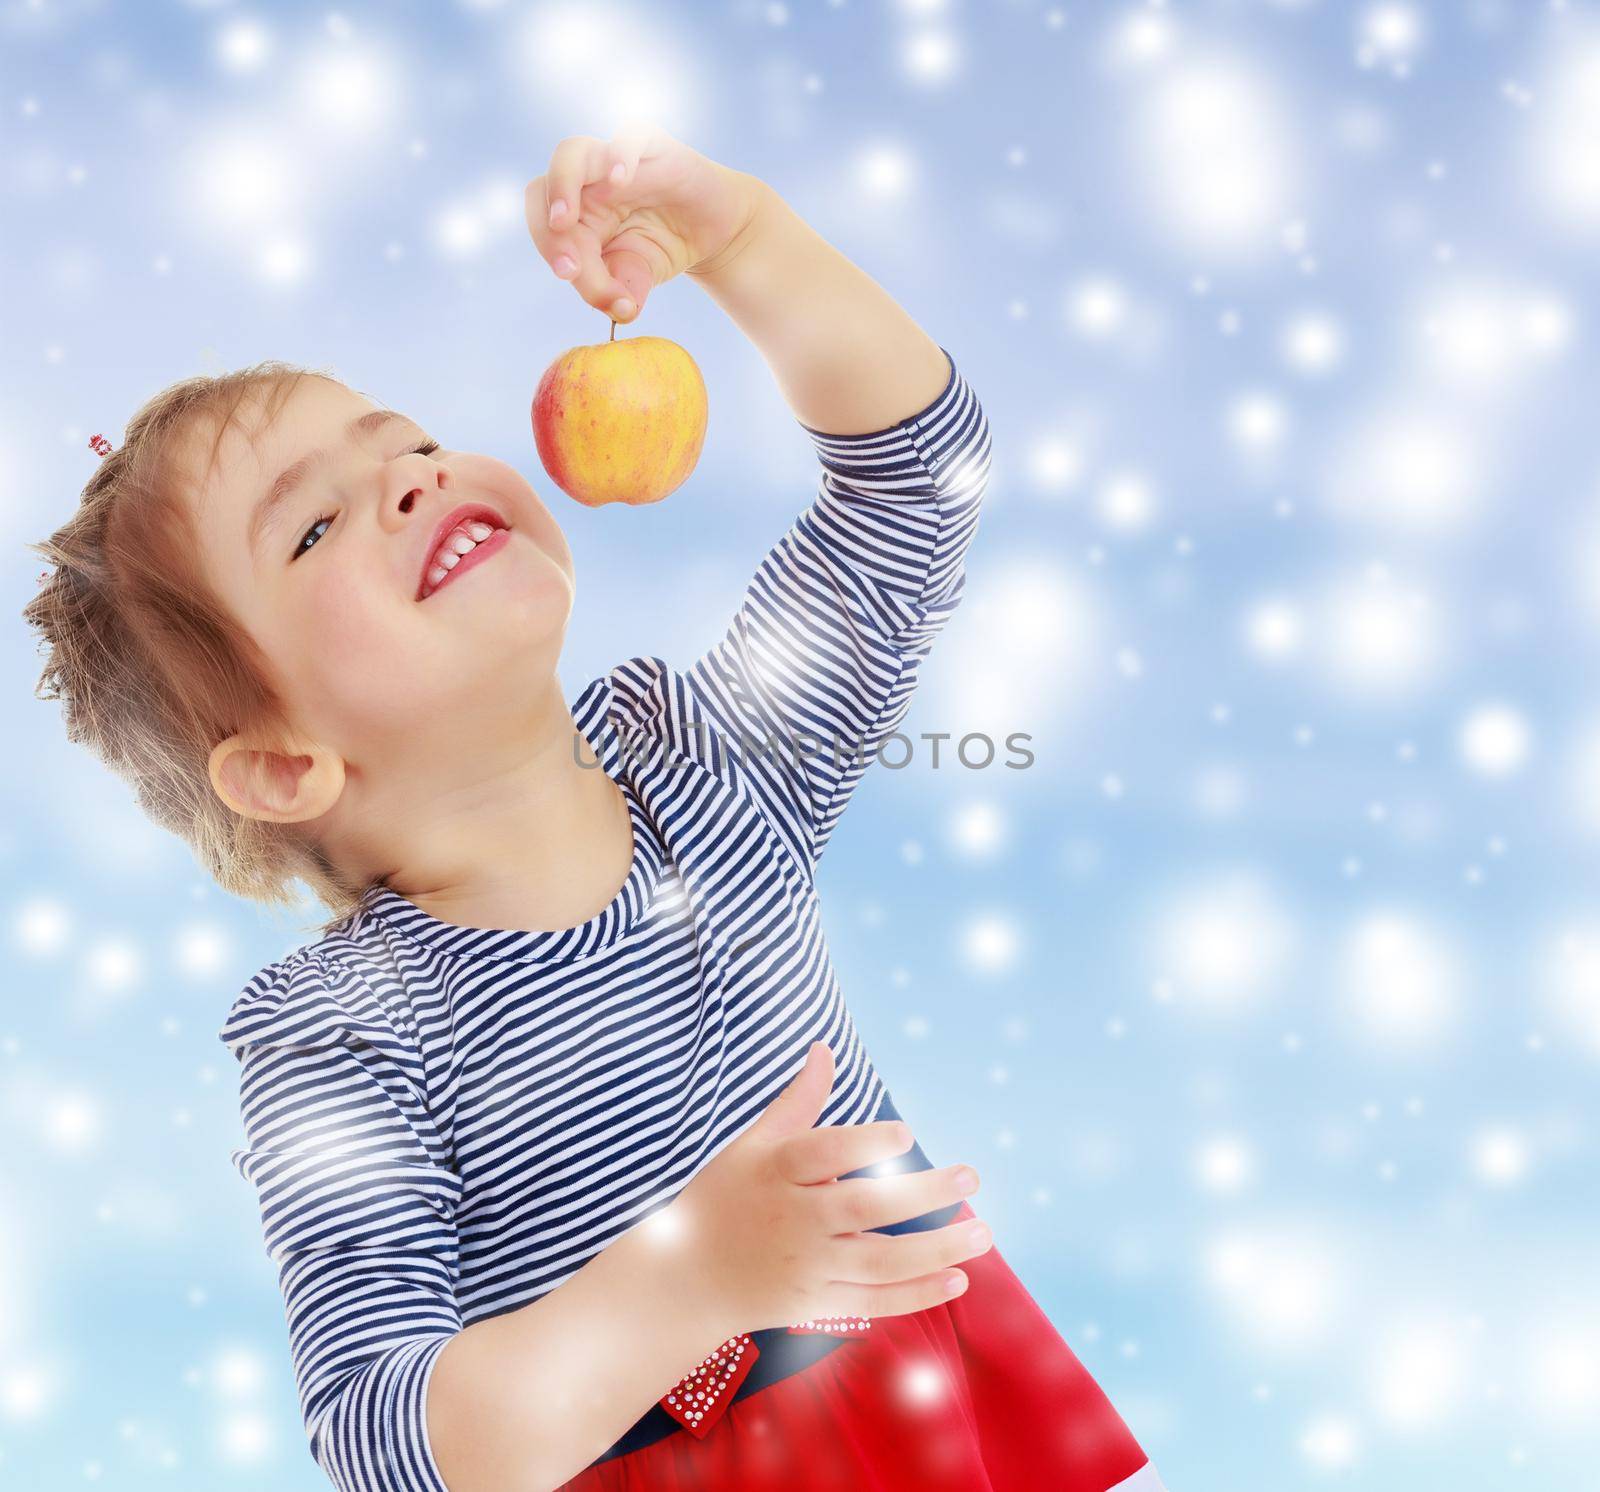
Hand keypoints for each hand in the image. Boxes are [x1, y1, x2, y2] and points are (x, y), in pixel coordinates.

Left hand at [525, 122, 764, 325]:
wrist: (711, 230)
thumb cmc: (662, 246)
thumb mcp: (636, 278)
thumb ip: (618, 293)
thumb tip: (620, 310)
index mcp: (574, 214)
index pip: (545, 225)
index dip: (548, 247)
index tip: (569, 275)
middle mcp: (586, 183)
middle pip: (543, 187)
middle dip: (546, 226)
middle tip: (569, 263)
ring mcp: (614, 161)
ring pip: (570, 152)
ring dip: (562, 185)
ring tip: (566, 220)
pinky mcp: (653, 146)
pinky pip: (629, 135)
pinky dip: (619, 154)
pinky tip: (620, 180)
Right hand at [665, 1041, 989, 1340]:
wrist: (685, 1278)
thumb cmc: (724, 1196)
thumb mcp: (752, 1144)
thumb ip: (797, 1101)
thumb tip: (824, 1047)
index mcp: (778, 1171)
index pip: (825, 1154)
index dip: (865, 1143)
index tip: (907, 1133)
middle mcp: (794, 1220)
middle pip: (865, 1208)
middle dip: (923, 1194)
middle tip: (971, 1176)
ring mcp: (806, 1267)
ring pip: (880, 1262)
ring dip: (936, 1250)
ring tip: (983, 1232)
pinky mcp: (815, 1304)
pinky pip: (874, 1302)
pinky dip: (915, 1295)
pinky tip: (957, 1278)